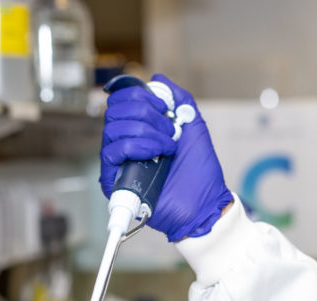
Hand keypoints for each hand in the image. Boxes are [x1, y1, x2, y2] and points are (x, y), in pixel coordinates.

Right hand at [100, 74, 233, 242]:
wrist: (203, 205)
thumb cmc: (200, 173)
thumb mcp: (194, 126)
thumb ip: (179, 100)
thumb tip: (158, 79)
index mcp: (140, 129)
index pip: (123, 100)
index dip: (141, 95)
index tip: (165, 108)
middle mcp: (126, 143)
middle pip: (116, 109)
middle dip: (147, 113)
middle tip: (170, 130)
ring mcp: (120, 161)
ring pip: (114, 128)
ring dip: (146, 132)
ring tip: (168, 146)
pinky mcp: (115, 180)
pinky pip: (113, 151)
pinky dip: (137, 146)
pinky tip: (156, 154)